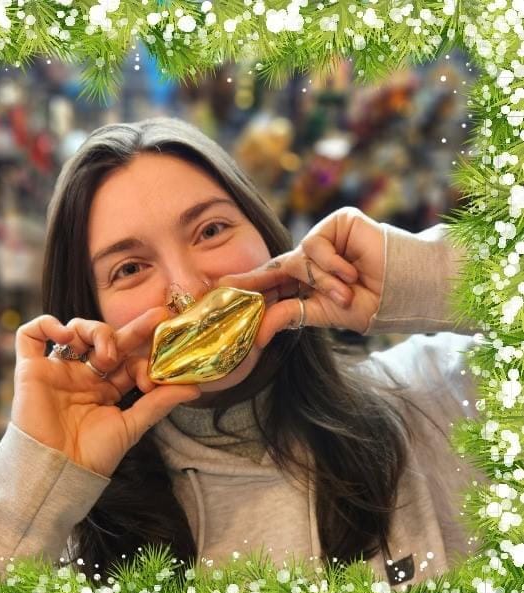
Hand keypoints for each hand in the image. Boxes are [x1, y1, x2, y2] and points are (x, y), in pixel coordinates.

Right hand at [11, 307, 200, 477]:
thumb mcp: (132, 426)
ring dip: (97, 331)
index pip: (129, 360)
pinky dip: (47, 325)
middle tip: (158, 317)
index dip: (144, 361)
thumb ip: (159, 403)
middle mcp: (83, 375)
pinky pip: (31, 335)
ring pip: (77, 330)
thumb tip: (195, 387)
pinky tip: (65, 336)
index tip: (153, 379)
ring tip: (106, 355)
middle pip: (108, 339)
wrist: (56, 472)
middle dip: (134, 328)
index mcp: (106, 388)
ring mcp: (58, 370)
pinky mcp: (31, 369)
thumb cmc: (92, 455)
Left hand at [218, 207, 384, 347]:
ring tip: (346, 293)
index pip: (274, 286)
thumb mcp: (326, 314)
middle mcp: (314, 261)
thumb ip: (292, 315)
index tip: (221, 295)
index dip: (249, 290)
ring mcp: (325, 241)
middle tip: (221, 287)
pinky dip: (330, 263)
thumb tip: (257, 332)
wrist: (407, 290)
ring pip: (298, 261)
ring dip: (321, 282)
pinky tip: (352, 271)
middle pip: (275, 269)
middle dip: (252, 280)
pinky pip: (315, 245)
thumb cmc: (373, 304)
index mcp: (311, 284)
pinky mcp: (337, 223)